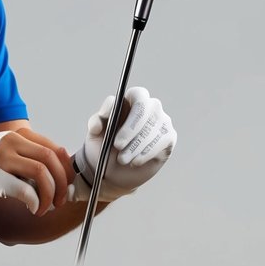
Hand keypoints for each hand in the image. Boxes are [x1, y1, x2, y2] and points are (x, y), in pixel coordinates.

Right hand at [0, 129, 71, 213]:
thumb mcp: (6, 156)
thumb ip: (27, 160)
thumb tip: (58, 177)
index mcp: (17, 136)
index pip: (53, 149)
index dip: (66, 170)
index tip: (67, 185)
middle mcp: (10, 141)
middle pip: (50, 159)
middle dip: (61, 183)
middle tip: (60, 200)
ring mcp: (0, 157)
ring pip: (40, 172)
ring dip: (49, 194)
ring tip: (45, 207)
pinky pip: (24, 189)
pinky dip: (35, 201)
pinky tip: (33, 209)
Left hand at [71, 87, 175, 202]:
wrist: (114, 172)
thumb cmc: (105, 147)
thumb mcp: (95, 135)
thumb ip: (95, 123)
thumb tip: (97, 124)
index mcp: (132, 100)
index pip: (137, 94)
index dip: (124, 107)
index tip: (107, 120)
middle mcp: (151, 107)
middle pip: (145, 109)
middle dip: (130, 129)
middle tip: (117, 146)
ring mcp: (162, 121)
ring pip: (152, 129)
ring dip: (135, 146)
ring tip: (122, 160)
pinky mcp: (169, 137)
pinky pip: (161, 142)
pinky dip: (146, 153)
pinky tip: (135, 161)